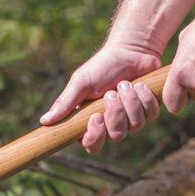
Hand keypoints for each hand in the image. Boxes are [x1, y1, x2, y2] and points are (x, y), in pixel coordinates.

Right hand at [40, 43, 161, 153]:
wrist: (130, 50)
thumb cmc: (102, 66)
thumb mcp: (81, 82)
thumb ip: (65, 102)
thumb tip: (44, 121)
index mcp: (91, 122)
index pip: (92, 145)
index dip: (95, 136)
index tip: (96, 117)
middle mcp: (112, 125)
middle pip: (116, 136)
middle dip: (116, 113)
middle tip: (111, 92)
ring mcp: (132, 119)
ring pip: (135, 126)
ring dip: (130, 102)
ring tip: (125, 84)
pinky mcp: (148, 111)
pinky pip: (150, 115)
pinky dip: (144, 98)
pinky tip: (140, 85)